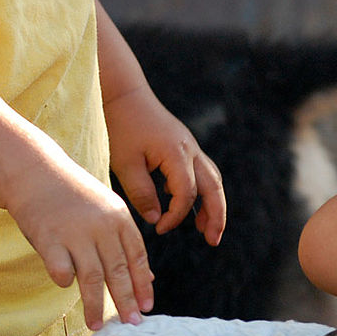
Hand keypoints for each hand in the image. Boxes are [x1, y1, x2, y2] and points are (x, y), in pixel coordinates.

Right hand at [5, 156, 152, 330]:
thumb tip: (150, 278)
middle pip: (118, 270)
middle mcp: (102, 227)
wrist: (36, 172)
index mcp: (121, 220)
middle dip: (127, 300)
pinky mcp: (48, 238)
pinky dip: (64, 280)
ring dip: (95, 304)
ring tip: (97, 325)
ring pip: (91, 276)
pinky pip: (60, 269)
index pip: (137, 258)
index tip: (148, 307)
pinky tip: (66, 287)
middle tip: (132, 323)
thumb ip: (127, 244)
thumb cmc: (76, 198)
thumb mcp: (109, 213)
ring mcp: (75, 232)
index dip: (143, 284)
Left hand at [104, 87, 224, 244]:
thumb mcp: (125, 163)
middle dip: (216, 216)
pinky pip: (202, 172)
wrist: (124, 95)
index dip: (176, 216)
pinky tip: (189, 205)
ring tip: (207, 229)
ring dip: (213, 205)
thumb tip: (155, 219)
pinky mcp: (185, 147)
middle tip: (213, 240)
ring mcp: (191, 147)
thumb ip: (141, 193)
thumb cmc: (121, 127)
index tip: (159, 229)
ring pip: (213, 180)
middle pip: (214, 188)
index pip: (186, 194)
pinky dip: (202, 191)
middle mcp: (191, 151)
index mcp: (177, 154)